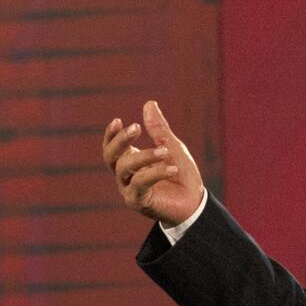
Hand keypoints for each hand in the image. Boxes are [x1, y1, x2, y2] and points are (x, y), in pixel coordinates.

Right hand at [102, 101, 204, 226]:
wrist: (195, 202)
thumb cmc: (182, 176)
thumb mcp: (172, 147)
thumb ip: (159, 129)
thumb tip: (149, 103)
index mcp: (131, 162)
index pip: (112, 148)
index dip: (111, 135)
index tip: (119, 120)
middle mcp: (126, 176)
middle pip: (111, 156)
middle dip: (120, 141)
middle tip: (136, 128)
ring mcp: (130, 189)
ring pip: (124, 168)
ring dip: (144, 156)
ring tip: (165, 151)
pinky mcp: (139, 202)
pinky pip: (140, 185)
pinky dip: (155, 174)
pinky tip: (172, 168)